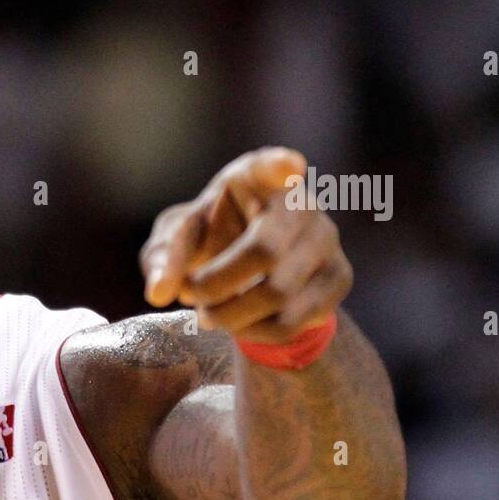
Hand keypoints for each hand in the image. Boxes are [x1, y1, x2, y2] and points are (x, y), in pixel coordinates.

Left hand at [139, 147, 352, 343]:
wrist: (252, 266)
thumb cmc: (210, 238)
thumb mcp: (177, 241)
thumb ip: (163, 257)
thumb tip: (159, 292)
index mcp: (256, 177)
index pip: (270, 166)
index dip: (278, 167)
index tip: (288, 166)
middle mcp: (301, 202)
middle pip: (263, 251)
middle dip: (215, 285)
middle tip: (191, 296)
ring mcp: (327, 238)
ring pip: (278, 293)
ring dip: (230, 315)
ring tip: (210, 313)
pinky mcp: (339, 277)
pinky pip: (294, 320)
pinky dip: (255, 333)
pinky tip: (240, 324)